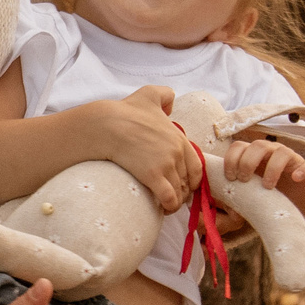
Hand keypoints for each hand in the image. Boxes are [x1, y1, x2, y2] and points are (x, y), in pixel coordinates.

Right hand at [89, 86, 200, 214]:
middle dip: (183, 192)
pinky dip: (169, 206)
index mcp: (179, 137)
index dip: (192, 178)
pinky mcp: (153, 176)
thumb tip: (171, 104)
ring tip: (167, 205)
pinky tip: (163, 209)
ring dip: (175, 201)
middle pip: (188, 181)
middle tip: (173, 197)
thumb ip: (165, 95)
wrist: (108, 125)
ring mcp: (166, 165)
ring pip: (179, 192)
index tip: (184, 185)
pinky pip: (169, 198)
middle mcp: (177, 152)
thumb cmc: (126, 110)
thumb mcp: (149, 94)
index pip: (196, 165)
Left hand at [220, 137, 304, 203]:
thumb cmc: (266, 195)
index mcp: (253, 155)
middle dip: (247, 162)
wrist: (296, 199)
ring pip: (282, 152)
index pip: (238, 146)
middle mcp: (271, 152)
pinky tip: (296, 178)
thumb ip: (231, 200)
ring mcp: (291, 158)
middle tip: (243, 181)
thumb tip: (213, 212)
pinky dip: (303, 170)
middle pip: (258, 145)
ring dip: (272, 168)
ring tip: (266, 187)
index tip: (229, 178)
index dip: (231, 159)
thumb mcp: (247, 195)